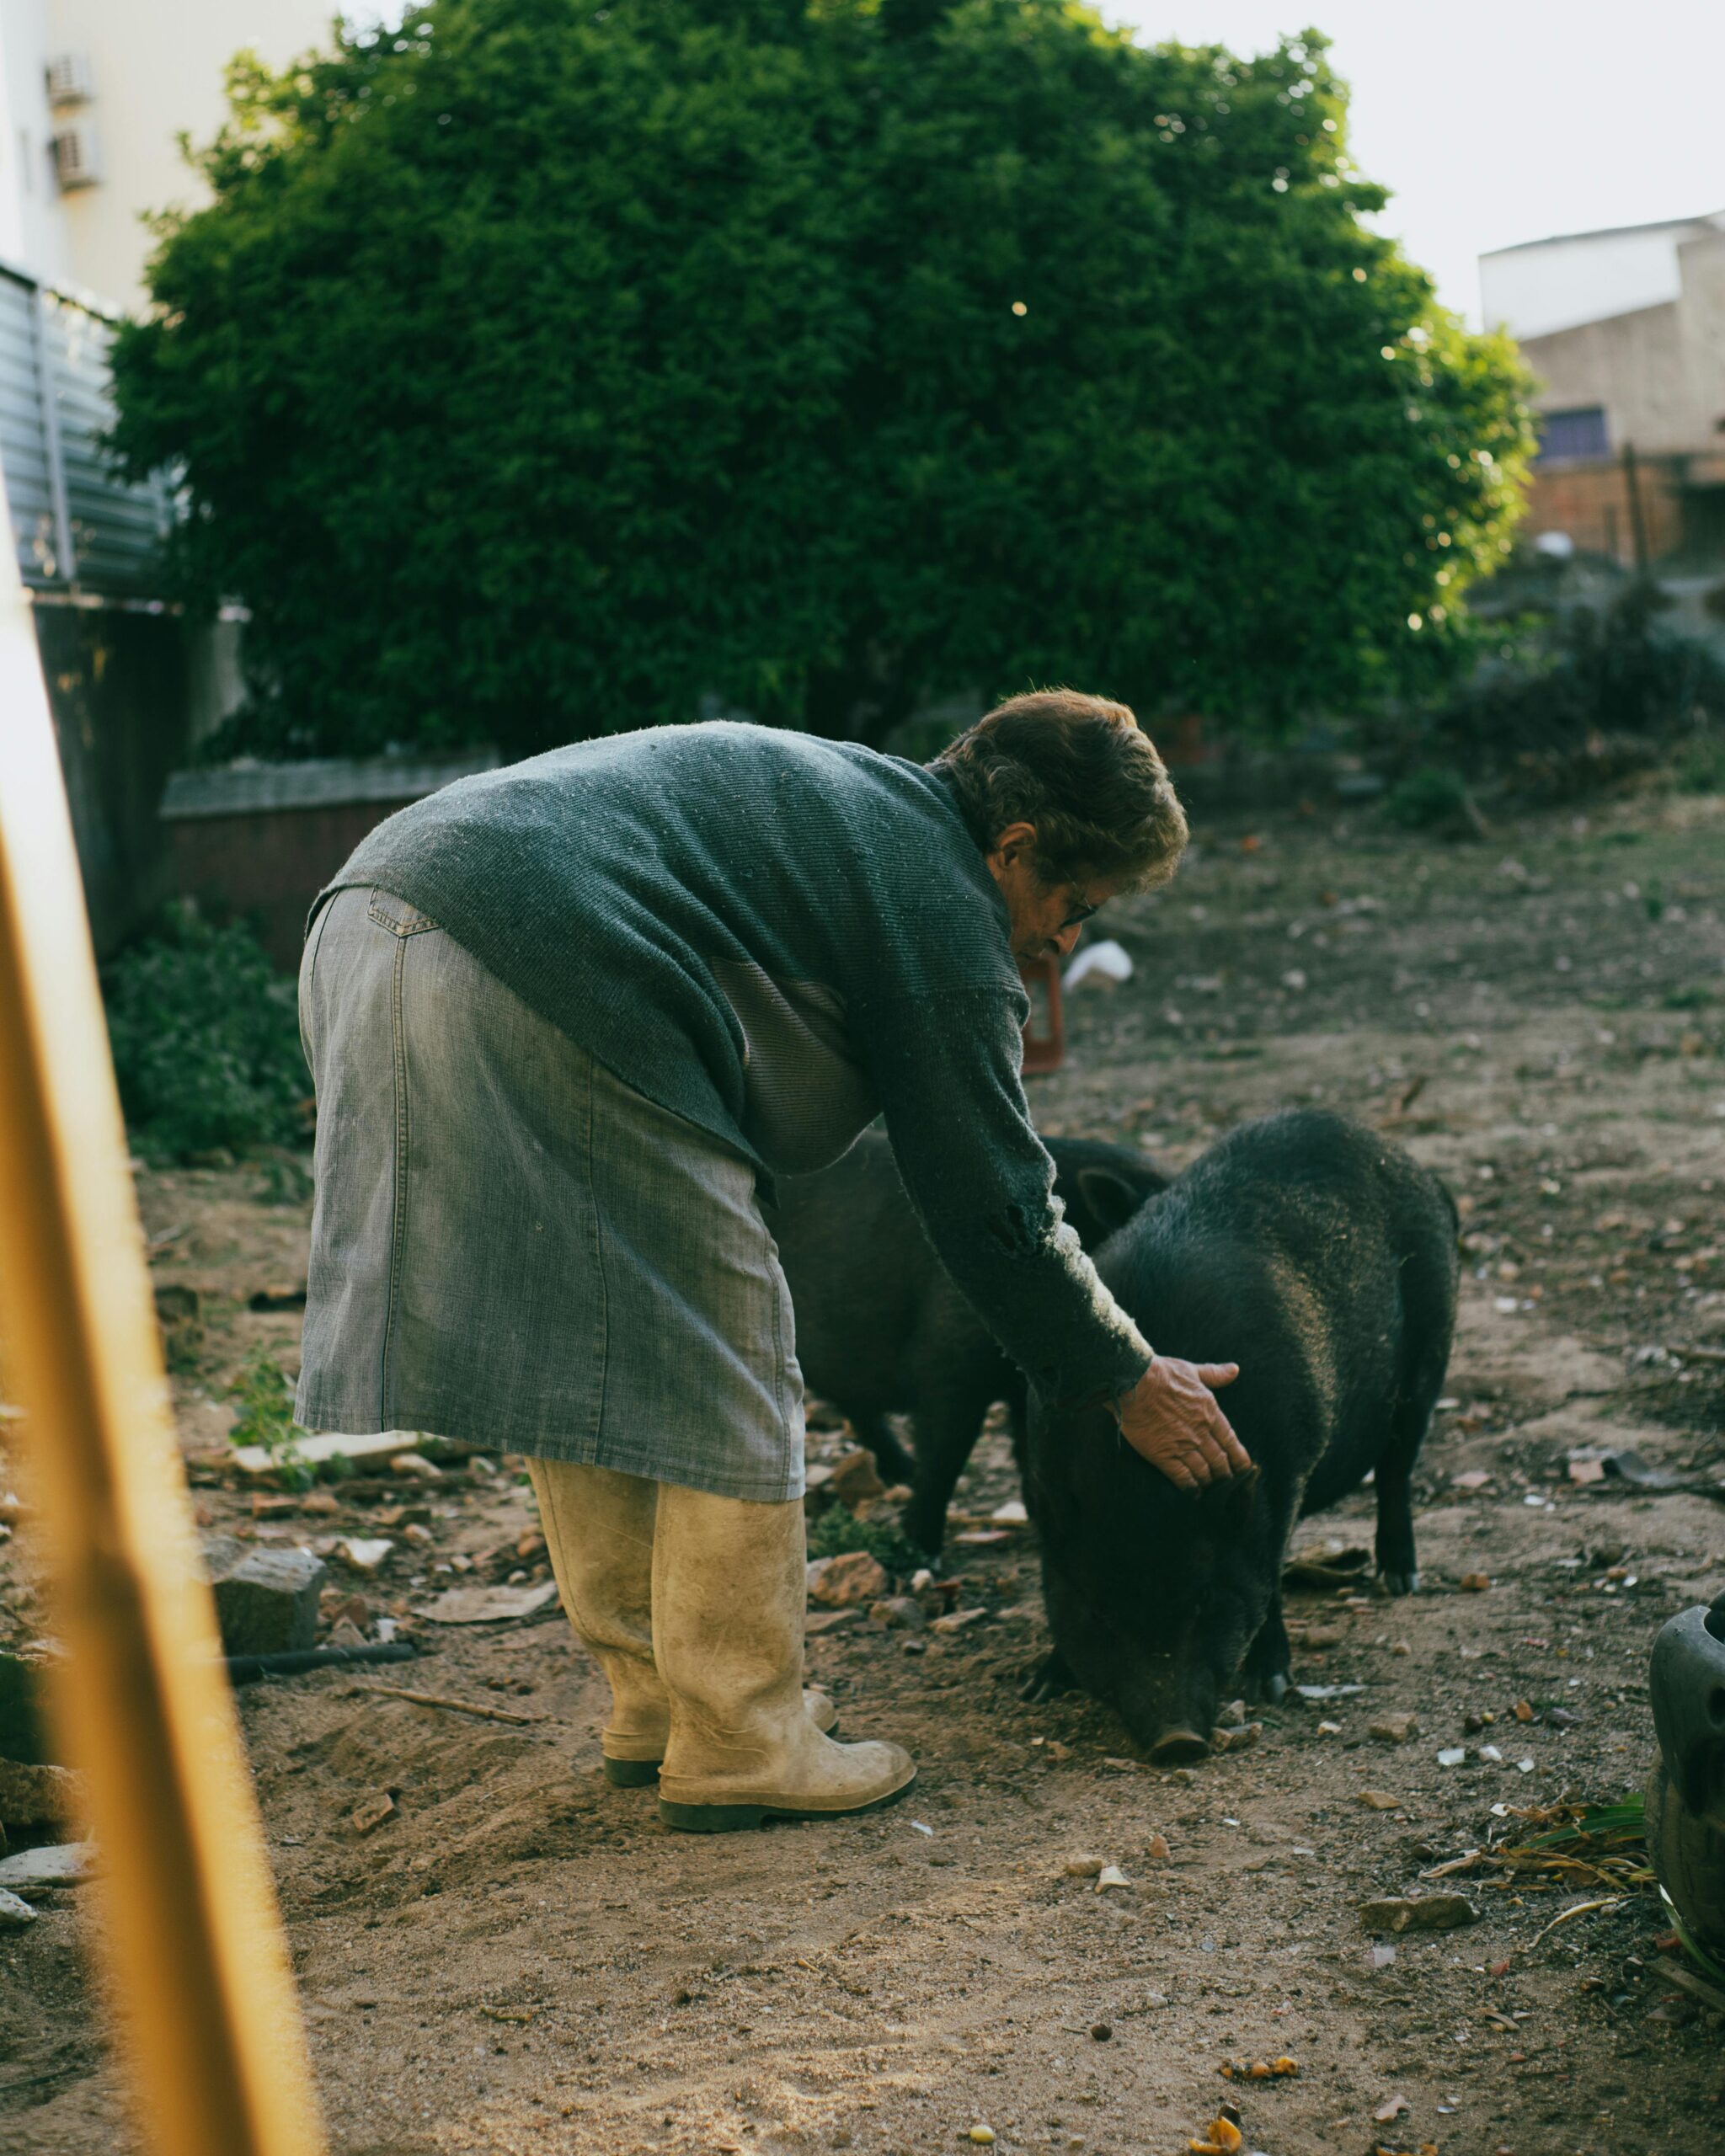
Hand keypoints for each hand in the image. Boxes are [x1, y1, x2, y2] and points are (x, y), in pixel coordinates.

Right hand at [1118, 1357, 1248, 1490]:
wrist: (1134, 1382)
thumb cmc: (1163, 1373)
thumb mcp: (1193, 1370)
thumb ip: (1215, 1374)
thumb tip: (1235, 1369)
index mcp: (1210, 1412)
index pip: (1231, 1442)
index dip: (1239, 1458)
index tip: (1243, 1468)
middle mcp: (1200, 1432)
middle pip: (1220, 1461)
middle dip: (1224, 1474)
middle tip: (1224, 1480)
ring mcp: (1182, 1445)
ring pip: (1203, 1472)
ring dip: (1208, 1482)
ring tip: (1208, 1486)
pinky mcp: (1163, 1455)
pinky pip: (1182, 1478)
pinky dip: (1190, 1488)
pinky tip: (1192, 1493)